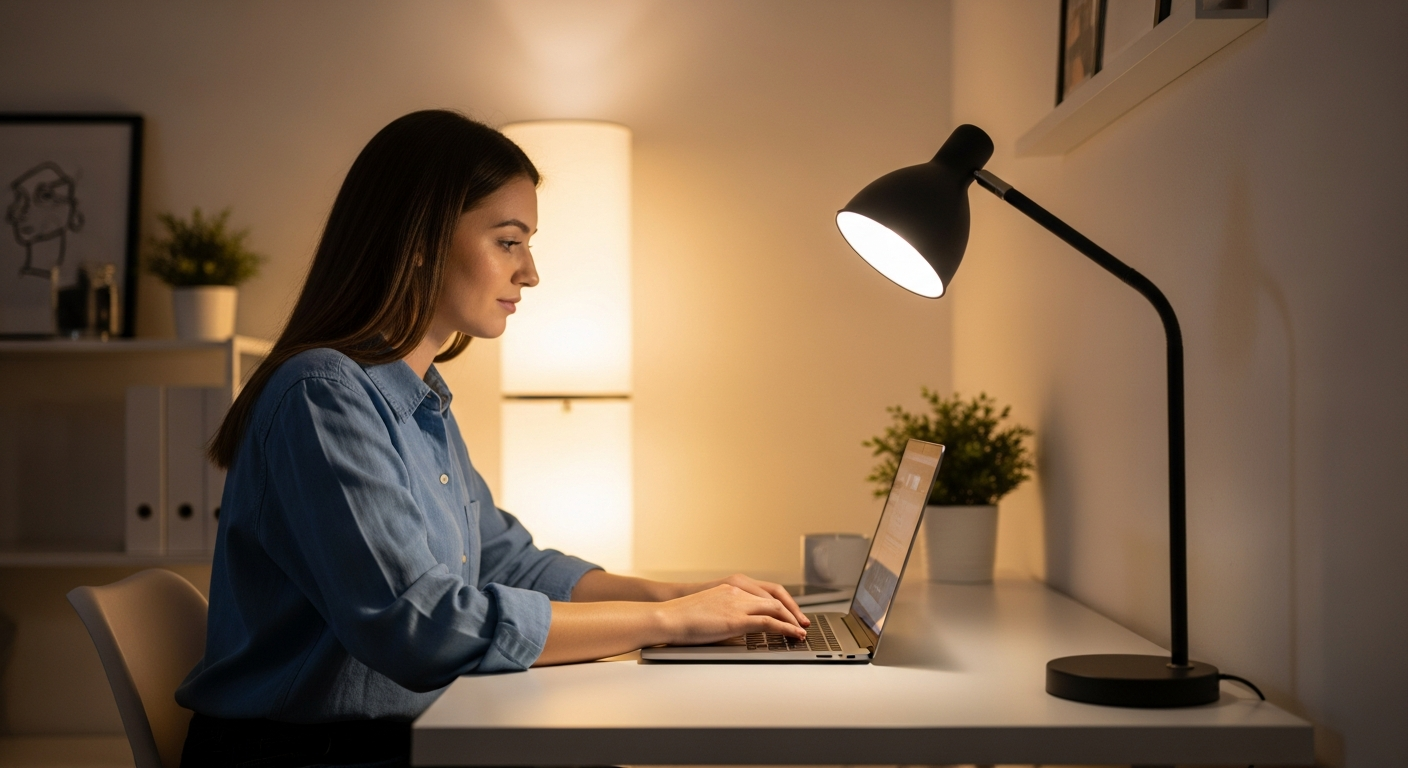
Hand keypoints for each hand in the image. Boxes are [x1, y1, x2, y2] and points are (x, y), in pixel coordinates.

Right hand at [678, 573, 809, 627]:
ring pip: (775, 608)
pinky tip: (793, 634)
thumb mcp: (709, 610)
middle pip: (775, 597)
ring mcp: (738, 603)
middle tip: (803, 623)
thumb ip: (726, 614)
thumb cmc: (681, 617)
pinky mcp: (736, 619)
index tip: (791, 613)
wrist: (667, 616)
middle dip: (792, 611)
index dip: (782, 603)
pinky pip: (768, 622)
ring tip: (801, 631)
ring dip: (792, 620)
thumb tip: (738, 630)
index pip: (765, 591)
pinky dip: (785, 628)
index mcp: (731, 588)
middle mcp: (737, 591)